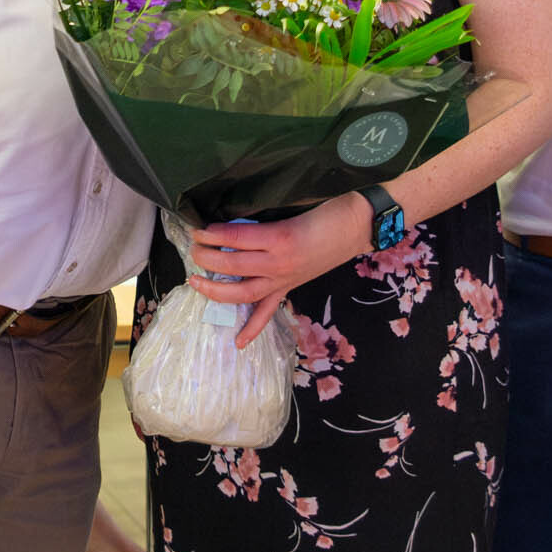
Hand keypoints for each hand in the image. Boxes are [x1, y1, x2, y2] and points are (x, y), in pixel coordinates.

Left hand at [184, 193, 373, 348]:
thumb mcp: (292, 208)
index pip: (236, 238)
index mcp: (280, 237)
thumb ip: (262, 218)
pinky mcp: (290, 286)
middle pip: (233, 265)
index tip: (198, 229)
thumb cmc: (327, 209)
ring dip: (216, 290)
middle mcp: (279, 262)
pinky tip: (238, 342)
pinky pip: (268, 311)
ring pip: (244, 292)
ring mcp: (285, 279)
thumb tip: (229, 224)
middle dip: (208, 258)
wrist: (358, 224)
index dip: (213, 234)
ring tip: (195, 281)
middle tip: (193, 248)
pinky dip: (252, 328)